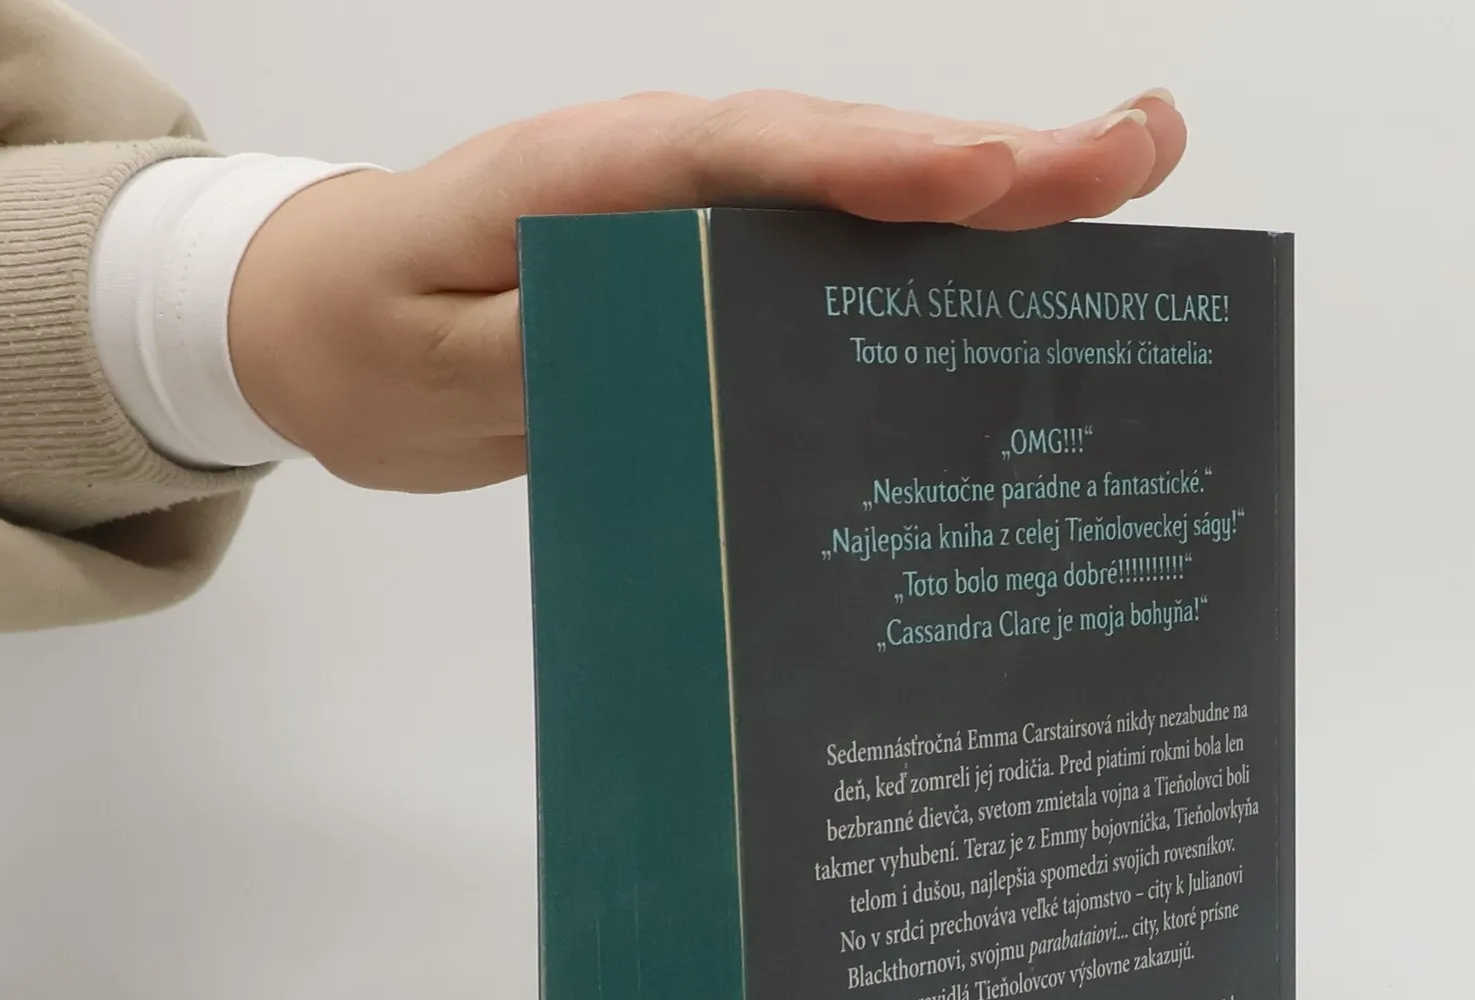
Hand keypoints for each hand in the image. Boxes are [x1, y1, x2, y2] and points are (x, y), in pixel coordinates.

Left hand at [228, 89, 1186, 491]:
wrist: (332, 333)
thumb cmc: (369, 337)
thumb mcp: (432, 368)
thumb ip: (553, 356)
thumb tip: (686, 358)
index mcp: (598, 180)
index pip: (760, 160)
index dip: (885, 167)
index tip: (1000, 176)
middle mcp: (673, 186)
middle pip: (850, 164)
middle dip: (996, 165)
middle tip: (1142, 156)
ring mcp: (704, 231)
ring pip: (864, 209)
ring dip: (994, 205)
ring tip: (1128, 190)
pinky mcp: (718, 285)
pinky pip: (839, 271)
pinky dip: (933, 273)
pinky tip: (1021, 296)